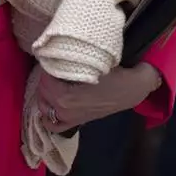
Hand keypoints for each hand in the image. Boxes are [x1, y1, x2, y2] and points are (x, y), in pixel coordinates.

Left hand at [36, 64, 162, 132]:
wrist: (132, 90)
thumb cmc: (115, 74)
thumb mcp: (93, 62)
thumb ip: (73, 59)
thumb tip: (55, 50)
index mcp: (68, 97)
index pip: (45, 78)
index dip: (47, 65)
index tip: (53, 56)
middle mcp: (65, 110)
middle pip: (43, 90)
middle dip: (46, 77)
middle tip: (54, 65)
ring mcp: (70, 119)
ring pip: (44, 106)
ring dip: (45, 93)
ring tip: (53, 81)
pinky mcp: (76, 123)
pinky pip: (53, 126)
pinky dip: (48, 116)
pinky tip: (50, 104)